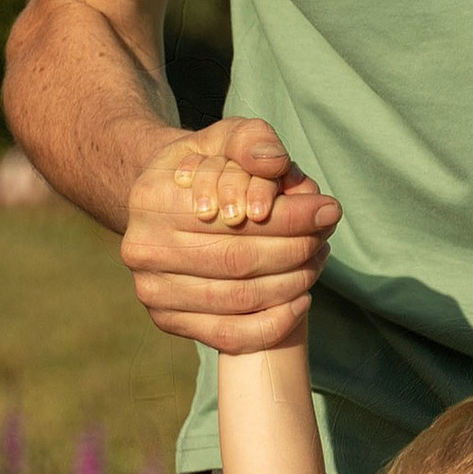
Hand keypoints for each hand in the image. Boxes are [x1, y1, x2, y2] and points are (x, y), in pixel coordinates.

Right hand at [122, 117, 340, 351]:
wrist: (165, 206)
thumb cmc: (206, 170)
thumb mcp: (225, 138)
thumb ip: (252, 142)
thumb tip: (276, 164)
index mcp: (151, 198)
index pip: (236, 217)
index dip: (290, 217)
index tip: (329, 211)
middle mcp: (142, 248)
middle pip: (238, 261)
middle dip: (295, 250)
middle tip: (326, 238)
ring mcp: (151, 290)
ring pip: (238, 299)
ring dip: (291, 284)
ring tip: (317, 262)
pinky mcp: (166, 320)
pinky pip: (228, 335)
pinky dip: (273, 323)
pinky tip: (301, 301)